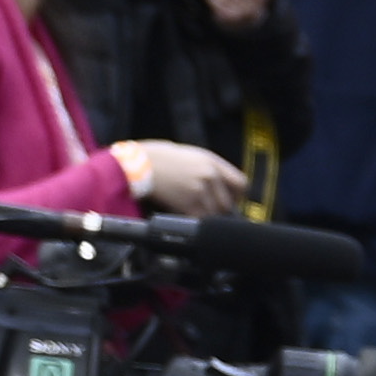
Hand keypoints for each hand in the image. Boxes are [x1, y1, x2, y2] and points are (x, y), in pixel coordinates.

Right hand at [110, 139, 246, 217]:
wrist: (135, 165)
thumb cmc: (154, 157)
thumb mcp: (186, 153)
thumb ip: (205, 167)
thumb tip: (218, 181)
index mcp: (211, 161)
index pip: (241, 183)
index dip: (237, 195)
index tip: (231, 200)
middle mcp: (210, 175)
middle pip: (228, 203)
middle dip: (220, 209)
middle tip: (207, 210)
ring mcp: (200, 191)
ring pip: (215, 215)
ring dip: (206, 217)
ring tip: (192, 212)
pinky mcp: (188, 205)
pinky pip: (201, 221)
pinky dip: (195, 222)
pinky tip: (185, 216)